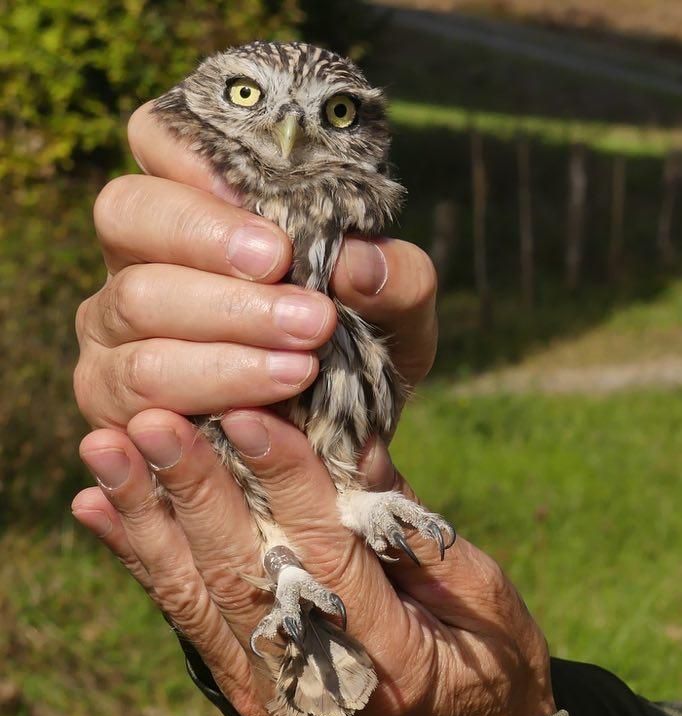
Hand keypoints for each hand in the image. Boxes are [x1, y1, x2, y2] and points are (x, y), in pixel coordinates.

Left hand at [71, 407, 555, 715]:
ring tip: (108, 450)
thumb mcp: (483, 594)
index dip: (285, 484)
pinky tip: (101, 507)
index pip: (325, 555)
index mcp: (390, 657)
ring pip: (196, 595)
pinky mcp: (245, 684)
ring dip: (148, 517)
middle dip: (196, 492)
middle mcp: (312, 682)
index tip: (249, 415)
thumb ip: (415, 530)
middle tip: (158, 419)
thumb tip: (357, 446)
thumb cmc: (493, 663)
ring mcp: (269, 690)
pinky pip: (186, 616)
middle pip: (242, 575)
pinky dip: (141, 559)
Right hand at [74, 101, 437, 430]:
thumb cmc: (361, 346)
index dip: (195, 159)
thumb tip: (357, 262)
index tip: (271, 220)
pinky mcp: (108, 393)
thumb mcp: (401, 313)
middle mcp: (140, 251)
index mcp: (202, 203)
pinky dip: (198, 396)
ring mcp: (113, 321)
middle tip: (303, 304)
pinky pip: (126, 387)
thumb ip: (397, 279)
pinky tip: (256, 414)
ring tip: (303, 365)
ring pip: (133, 302)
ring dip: (224, 336)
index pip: (160, 136)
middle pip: (128, 212)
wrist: (348, 440)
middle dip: (216, 251)